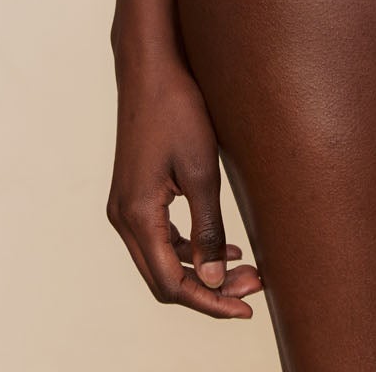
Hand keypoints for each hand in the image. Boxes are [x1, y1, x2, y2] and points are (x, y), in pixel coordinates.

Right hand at [106, 47, 263, 317]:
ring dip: (200, 270)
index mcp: (136, 215)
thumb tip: (214, 278)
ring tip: (246, 268)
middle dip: (208, 289)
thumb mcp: (201, 170)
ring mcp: (125, 207)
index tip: (245, 308)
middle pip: (164, 279)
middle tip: (253, 287)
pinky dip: (189, 248)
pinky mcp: (135, 194)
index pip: (171, 283)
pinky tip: (223, 244)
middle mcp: (123, 218)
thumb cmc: (177, 110)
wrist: (151, 67)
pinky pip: (160, 238)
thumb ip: (207, 227)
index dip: (209, 301)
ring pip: (162, 260)